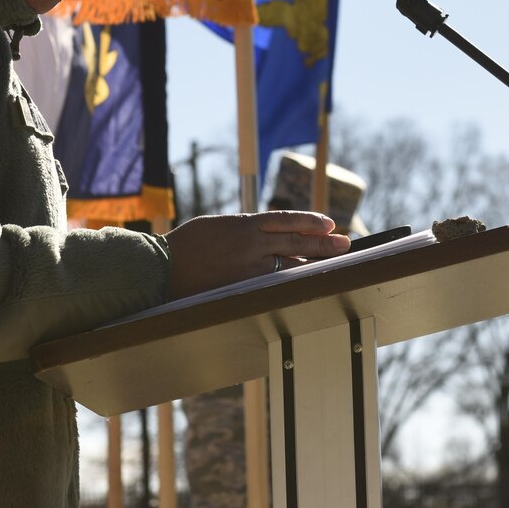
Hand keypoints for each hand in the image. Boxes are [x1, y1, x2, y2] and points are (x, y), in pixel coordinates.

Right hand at [164, 210, 345, 297]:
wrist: (163, 267)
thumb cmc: (188, 245)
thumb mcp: (218, 226)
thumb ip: (245, 229)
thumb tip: (270, 234)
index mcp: (243, 224)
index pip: (286, 220)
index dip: (310, 221)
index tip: (329, 224)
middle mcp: (250, 244)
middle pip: (295, 243)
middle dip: (323, 244)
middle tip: (345, 243)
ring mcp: (248, 268)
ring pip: (289, 265)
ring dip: (313, 264)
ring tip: (333, 263)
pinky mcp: (242, 287)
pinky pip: (273, 283)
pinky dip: (291, 281)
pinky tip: (305, 281)